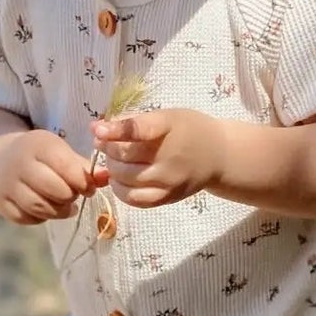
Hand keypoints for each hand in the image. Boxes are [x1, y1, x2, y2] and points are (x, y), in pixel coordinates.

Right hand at [0, 129, 96, 225]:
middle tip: (73, 196)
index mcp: (39, 144)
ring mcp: (6, 183)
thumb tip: (106, 179)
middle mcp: (19, 162)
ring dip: (57, 211)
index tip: (87, 188)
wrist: (3, 159)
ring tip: (63, 205)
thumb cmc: (41, 156)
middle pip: (55, 190)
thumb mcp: (61, 152)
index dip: (82, 182)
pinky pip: (26, 218)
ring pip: (40, 207)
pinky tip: (44, 209)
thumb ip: (84, 168)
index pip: (66, 167)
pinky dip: (40, 218)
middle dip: (69, 197)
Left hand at [92, 109, 225, 208]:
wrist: (219, 155)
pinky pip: (134, 199)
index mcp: (169, 127)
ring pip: (125, 178)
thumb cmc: (189, 130)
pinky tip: (121, 180)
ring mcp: (169, 180)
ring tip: (115, 162)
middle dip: (108, 149)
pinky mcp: (167, 197)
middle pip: (124, 157)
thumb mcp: (166, 116)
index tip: (97, 130)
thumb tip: (96, 129)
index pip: (139, 129)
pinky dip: (120, 190)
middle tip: (107, 145)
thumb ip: (133, 122)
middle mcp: (169, 156)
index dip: (115, 130)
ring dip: (112, 169)